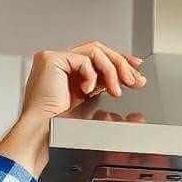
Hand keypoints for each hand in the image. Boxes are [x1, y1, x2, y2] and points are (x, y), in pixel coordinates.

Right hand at [0, 41, 146, 174]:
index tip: (136, 70)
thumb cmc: (60, 125)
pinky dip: (92, 75)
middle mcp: (63, 62)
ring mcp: (56, 58)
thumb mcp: (92, 103)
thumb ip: (106, 89)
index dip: (119, 61)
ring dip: (112, 70)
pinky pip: (84, 59)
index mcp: (71, 71)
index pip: (99, 57)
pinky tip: (89, 90)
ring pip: (95, 51)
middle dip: (121, 64)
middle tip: (134, 80)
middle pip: (99, 50)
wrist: (44, 131)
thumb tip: (132, 90)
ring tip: (117, 90)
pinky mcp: (52, 59)